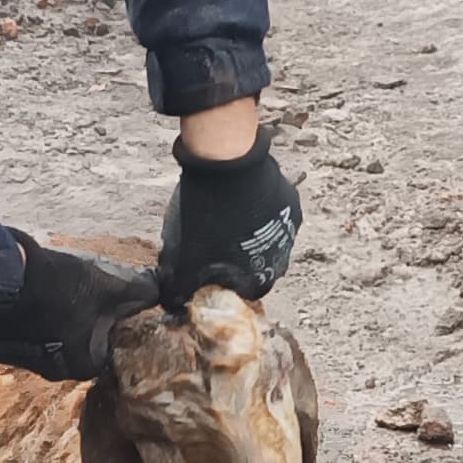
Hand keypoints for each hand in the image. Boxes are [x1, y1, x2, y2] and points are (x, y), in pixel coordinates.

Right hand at [0, 235, 159, 381]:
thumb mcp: (108, 284)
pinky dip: (29, 321)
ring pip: (49, 343)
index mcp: (86, 364)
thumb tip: (159, 290)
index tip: (107, 304)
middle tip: (80, 296)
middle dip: (82, 324)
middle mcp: (55, 372)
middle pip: (78, 347)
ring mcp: (24, 362)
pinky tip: (30, 298)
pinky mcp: (0, 348)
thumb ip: (140, 291)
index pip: (109, 348)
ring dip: (54, 323)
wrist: (0, 278)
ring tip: (54, 293)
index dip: (111, 324)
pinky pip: (23, 336)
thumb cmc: (60, 286)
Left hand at [158, 132, 301, 303]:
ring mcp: (289, 226)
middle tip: (211, 243)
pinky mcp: (289, 199)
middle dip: (235, 259)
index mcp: (263, 277)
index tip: (205, 271)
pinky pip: (271, 213)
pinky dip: (255, 211)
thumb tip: (172, 301)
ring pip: (265, 238)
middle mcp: (283, 256)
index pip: (242, 292)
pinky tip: (235, 200)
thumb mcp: (184, 259)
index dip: (221, 284)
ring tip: (222, 218)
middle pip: (255, 266)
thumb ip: (178, 288)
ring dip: (246, 234)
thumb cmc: (208, 214)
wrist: (226, 160)